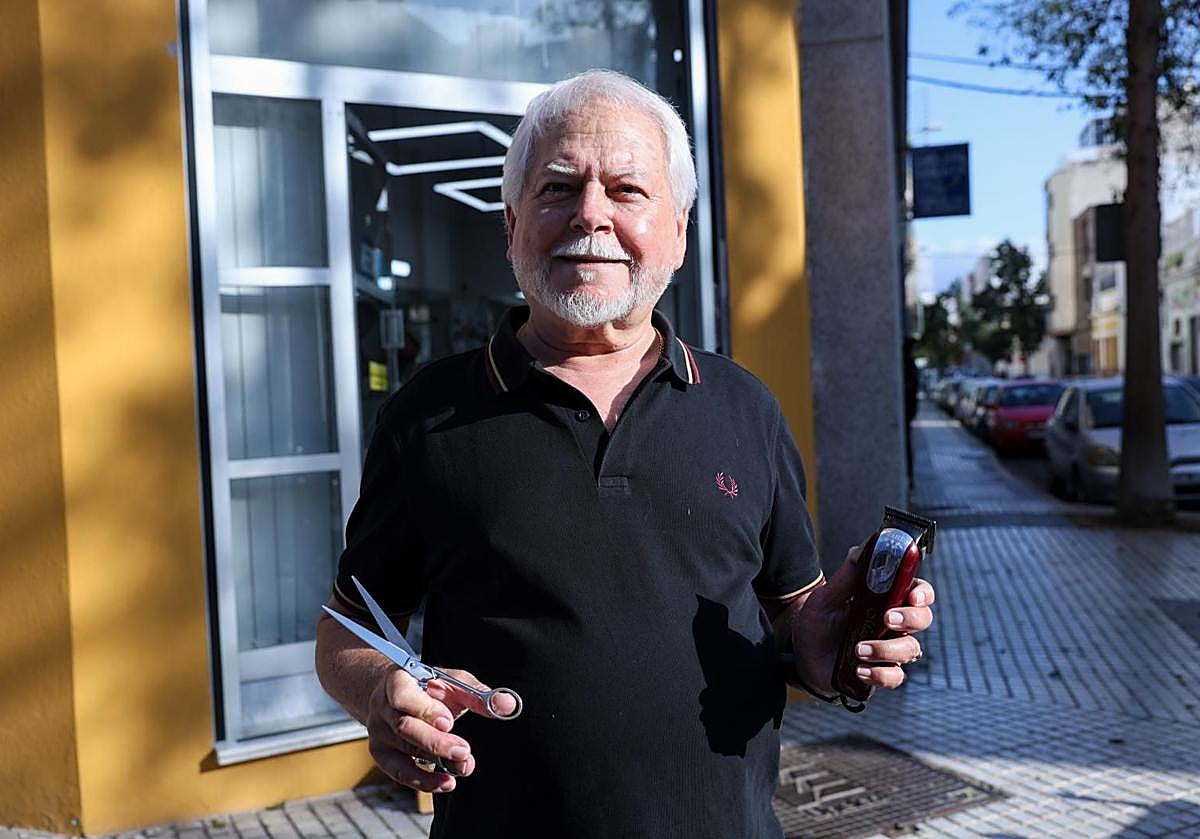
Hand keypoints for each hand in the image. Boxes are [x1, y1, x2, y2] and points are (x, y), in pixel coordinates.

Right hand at [365, 666, 515, 792]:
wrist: (393, 692)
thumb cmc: (427, 685)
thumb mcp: (452, 681)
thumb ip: (479, 693)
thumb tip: (507, 705)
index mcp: (397, 681)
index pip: (403, 696)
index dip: (425, 709)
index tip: (449, 721)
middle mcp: (383, 707)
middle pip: (404, 727)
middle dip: (436, 742)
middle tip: (463, 750)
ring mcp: (379, 732)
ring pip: (404, 751)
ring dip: (437, 761)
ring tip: (464, 766)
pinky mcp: (382, 753)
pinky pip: (399, 772)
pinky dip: (423, 781)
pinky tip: (446, 782)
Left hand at [790, 545, 934, 693]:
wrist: (800, 651)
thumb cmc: (819, 620)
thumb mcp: (827, 595)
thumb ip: (848, 575)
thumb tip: (862, 549)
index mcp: (886, 600)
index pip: (917, 592)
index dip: (923, 593)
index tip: (912, 596)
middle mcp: (893, 624)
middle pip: (922, 619)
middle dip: (910, 619)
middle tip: (886, 619)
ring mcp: (888, 649)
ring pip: (910, 649)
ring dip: (886, 649)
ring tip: (858, 649)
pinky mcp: (879, 672)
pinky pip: (894, 676)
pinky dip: (880, 674)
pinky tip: (860, 669)